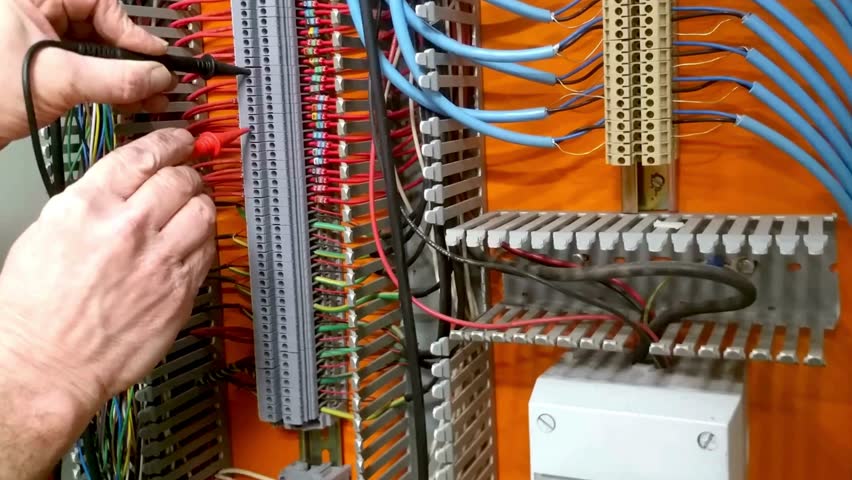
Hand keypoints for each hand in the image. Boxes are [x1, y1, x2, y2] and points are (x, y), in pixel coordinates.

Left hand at [0, 0, 175, 146]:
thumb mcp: (59, 81)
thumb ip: (116, 78)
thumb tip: (158, 76)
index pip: (97, 1)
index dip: (128, 28)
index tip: (152, 54)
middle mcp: (36, 12)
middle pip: (101, 26)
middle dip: (130, 58)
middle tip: (155, 78)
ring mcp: (41, 40)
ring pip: (97, 50)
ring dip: (126, 76)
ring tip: (148, 95)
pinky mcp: (46, 65)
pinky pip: (88, 69)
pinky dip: (110, 85)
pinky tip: (129, 100)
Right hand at [0, 129, 215, 413]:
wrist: (44, 363)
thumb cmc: (35, 307)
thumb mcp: (49, 231)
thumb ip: (94, 202)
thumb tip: (126, 187)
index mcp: (89, 205)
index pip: (144, 155)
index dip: (170, 142)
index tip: (181, 140)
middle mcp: (129, 227)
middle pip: (180, 179)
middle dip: (188, 174)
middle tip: (189, 178)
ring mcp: (160, 259)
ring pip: (204, 212)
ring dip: (202, 206)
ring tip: (194, 210)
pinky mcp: (180, 291)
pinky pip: (209, 251)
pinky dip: (205, 241)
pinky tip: (193, 244)